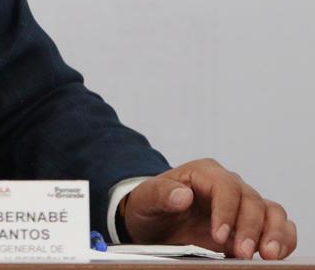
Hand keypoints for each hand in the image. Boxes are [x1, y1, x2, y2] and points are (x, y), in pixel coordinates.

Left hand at [121, 158, 296, 259]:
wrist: (154, 221)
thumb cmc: (150, 206)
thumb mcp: (145, 198)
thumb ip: (161, 194)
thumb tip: (182, 196)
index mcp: (204, 173)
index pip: (225, 187)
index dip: (226, 211)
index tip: (218, 235)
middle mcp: (228, 185)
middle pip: (251, 200)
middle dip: (250, 228)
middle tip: (242, 252)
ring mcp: (242, 205)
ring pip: (271, 211)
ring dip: (273, 233)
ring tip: (267, 255)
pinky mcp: (251, 224)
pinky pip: (278, 226)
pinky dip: (282, 239)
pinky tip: (275, 254)